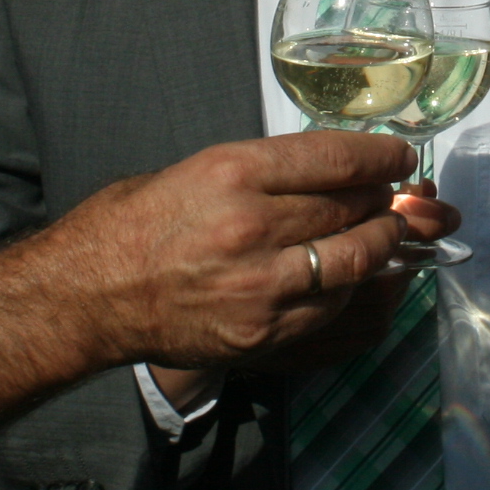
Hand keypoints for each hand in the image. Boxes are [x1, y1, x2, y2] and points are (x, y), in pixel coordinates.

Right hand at [53, 130, 419, 371]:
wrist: (89, 295)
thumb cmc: (136, 223)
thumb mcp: (197, 168)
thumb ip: (268, 171)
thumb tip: (337, 172)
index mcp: (233, 171)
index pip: (336, 159)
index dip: (381, 158)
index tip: (400, 158)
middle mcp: (252, 225)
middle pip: (352, 207)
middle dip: (386, 201)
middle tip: (399, 197)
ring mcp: (260, 284)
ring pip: (355, 260)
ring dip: (384, 244)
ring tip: (390, 234)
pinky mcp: (262, 331)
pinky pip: (332, 306)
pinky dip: (354, 288)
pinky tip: (356, 275)